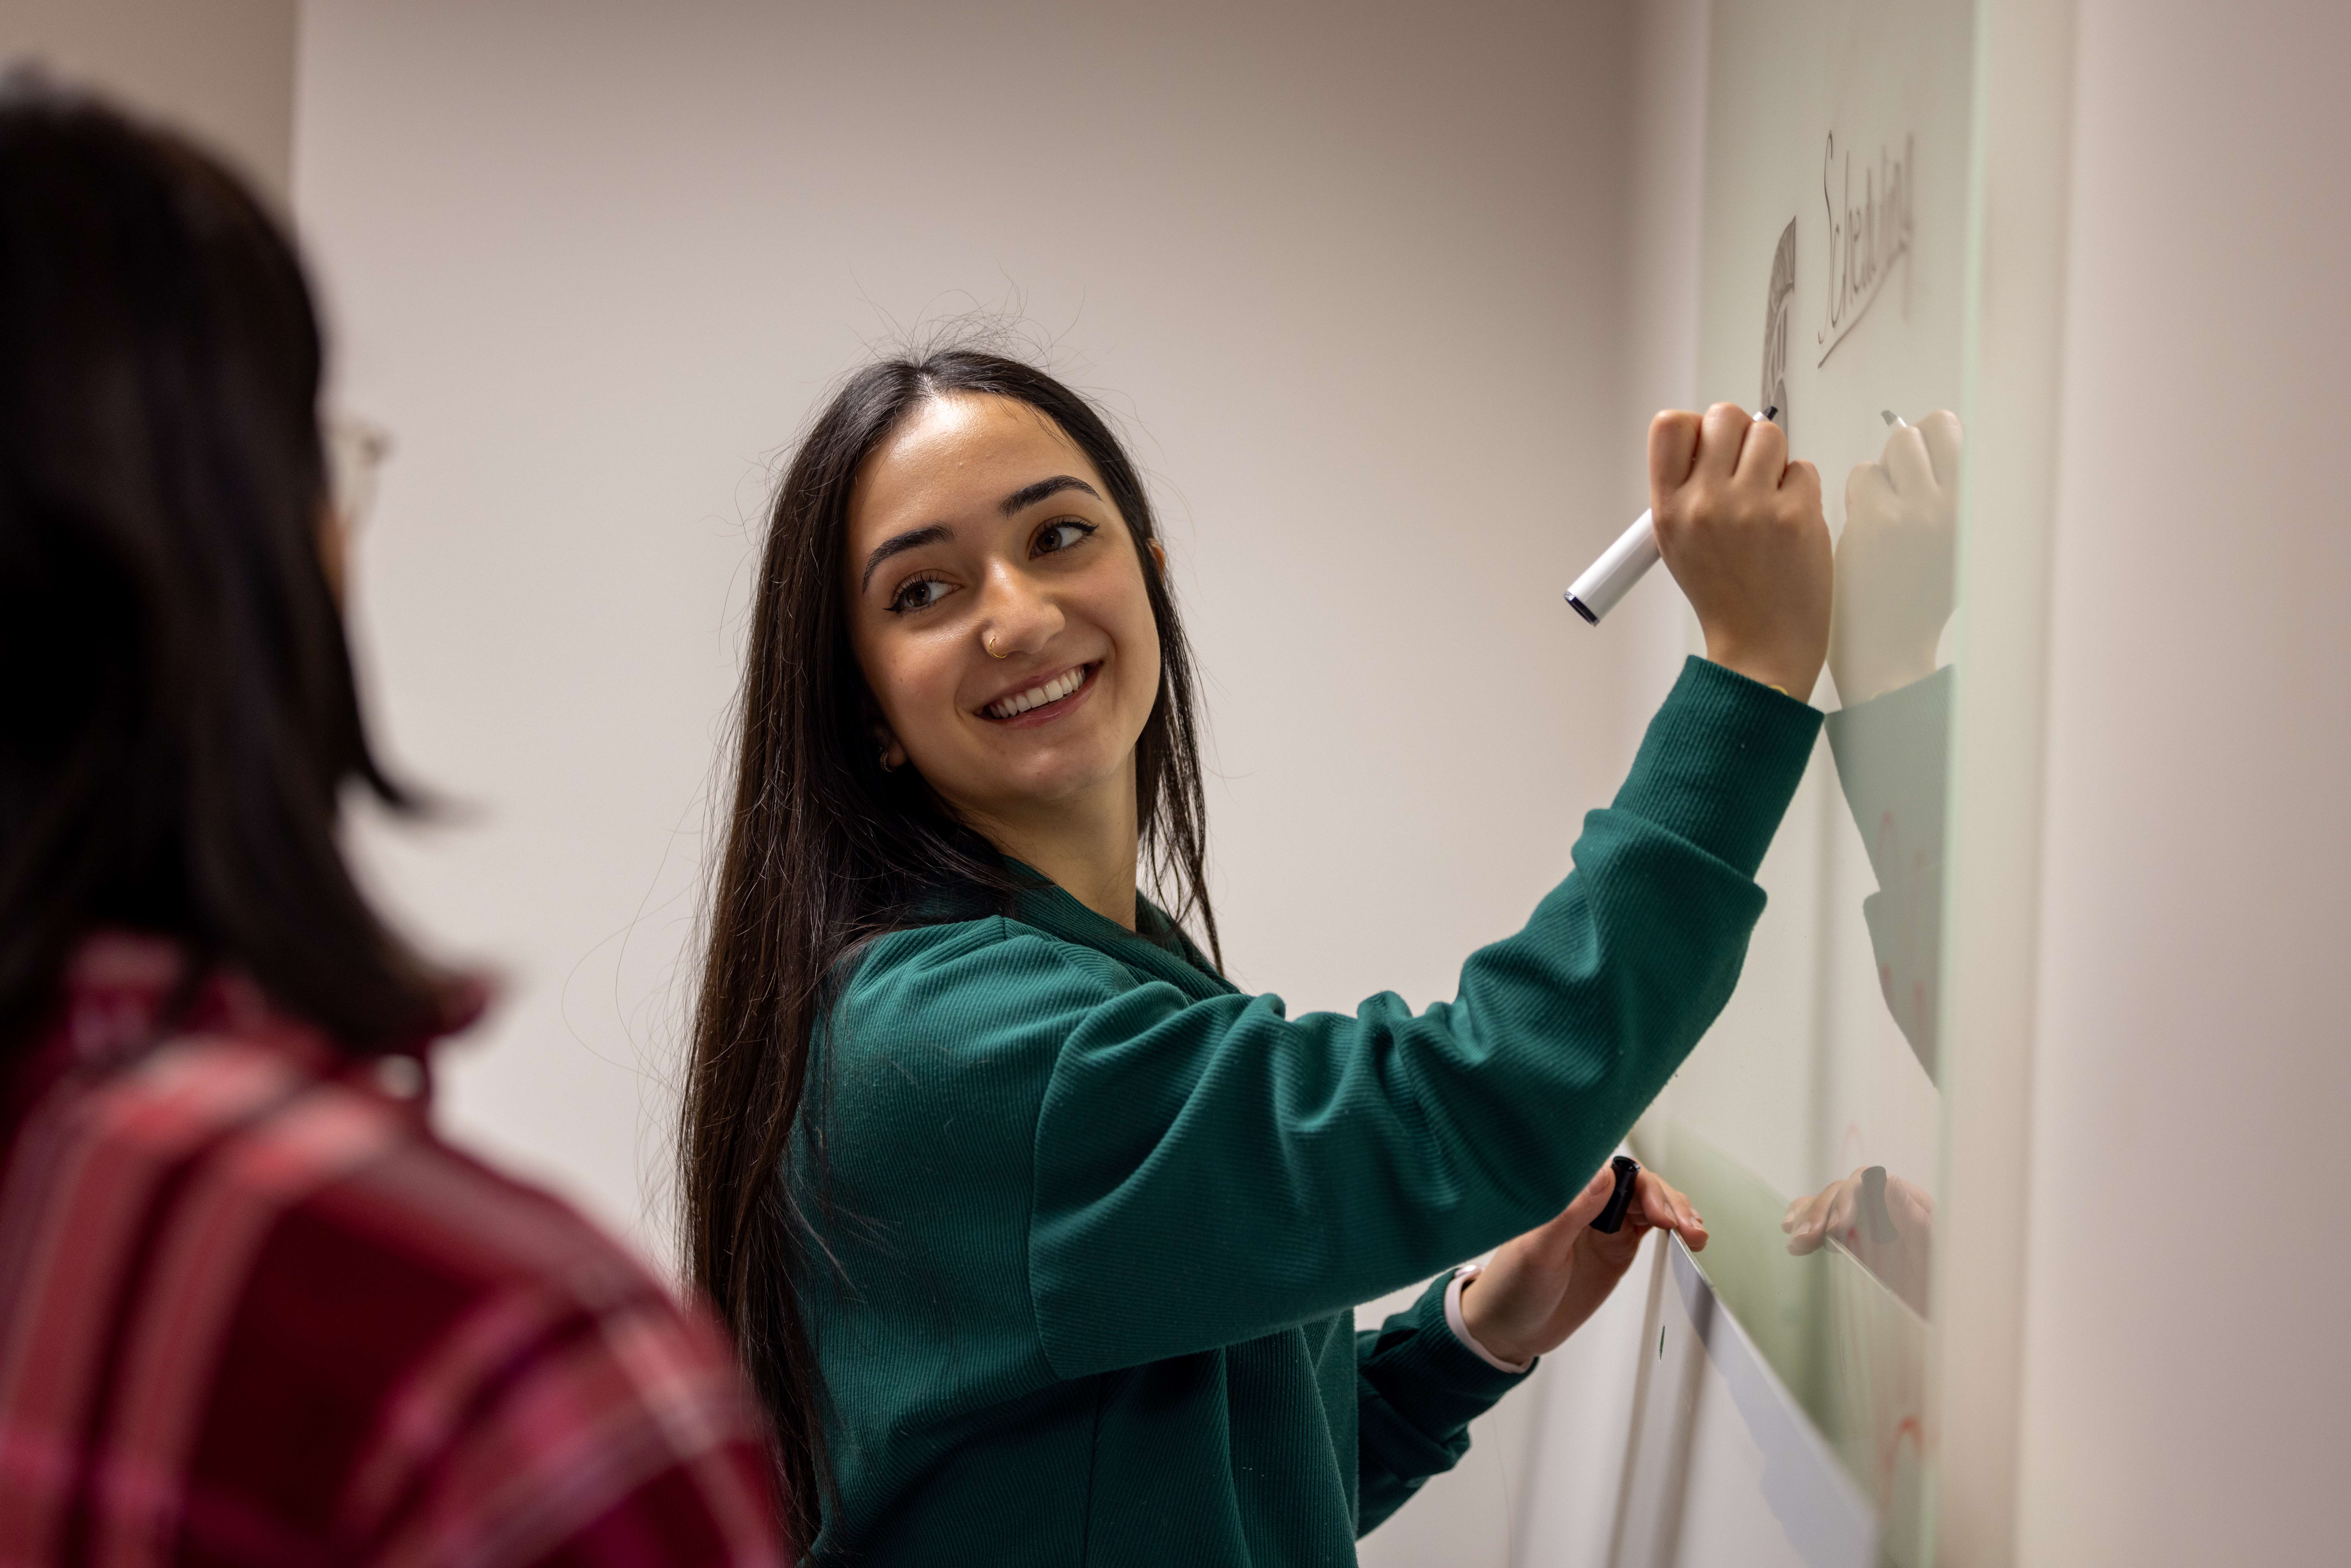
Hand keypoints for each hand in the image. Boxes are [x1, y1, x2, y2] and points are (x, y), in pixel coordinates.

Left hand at [1458, 1162, 1706, 1366]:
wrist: (1509, 1330)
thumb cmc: (1509, 1288)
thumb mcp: (1537, 1252)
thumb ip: (1568, 1213)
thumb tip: (1602, 1175)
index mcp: (1566, 1198)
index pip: (1614, 1173)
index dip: (1644, 1186)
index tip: (1660, 1211)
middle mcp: (1586, 1207)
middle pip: (1639, 1186)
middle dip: (1669, 1201)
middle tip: (1686, 1227)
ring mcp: (1603, 1227)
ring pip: (1650, 1204)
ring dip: (1677, 1212)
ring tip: (1695, 1233)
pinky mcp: (1615, 1249)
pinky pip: (1648, 1228)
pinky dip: (1671, 1228)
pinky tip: (1686, 1235)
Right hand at [1648, 403, 1831, 699]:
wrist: (1760, 647)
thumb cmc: (1724, 596)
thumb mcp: (1678, 542)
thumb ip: (1686, 489)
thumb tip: (1711, 438)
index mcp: (1669, 509)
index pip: (1671, 425)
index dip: (1696, 427)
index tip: (1711, 447)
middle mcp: (1704, 503)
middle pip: (1724, 416)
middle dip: (1741, 435)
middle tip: (1747, 470)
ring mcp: (1750, 507)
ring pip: (1769, 434)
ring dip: (1774, 460)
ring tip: (1769, 498)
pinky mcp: (1795, 515)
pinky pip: (1803, 468)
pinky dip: (1800, 489)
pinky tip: (1789, 521)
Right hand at [1782, 1165, 1935, 1317]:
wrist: (1939, 1319)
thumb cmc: (1941, 1289)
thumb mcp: (1933, 1256)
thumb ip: (1915, 1220)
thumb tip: (1890, 1182)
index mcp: (1909, 1203)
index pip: (1869, 1182)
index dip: (1847, 1199)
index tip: (1835, 1228)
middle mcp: (1884, 1206)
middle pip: (1842, 1191)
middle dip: (1821, 1211)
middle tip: (1807, 1240)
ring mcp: (1865, 1220)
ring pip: (1826, 1201)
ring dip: (1808, 1217)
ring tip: (1797, 1243)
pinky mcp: (1849, 1237)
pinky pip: (1820, 1216)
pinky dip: (1802, 1217)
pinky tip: (1790, 1229)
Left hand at [1829, 411, 1961, 703]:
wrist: (1891, 647)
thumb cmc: (1920, 597)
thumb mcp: (1963, 542)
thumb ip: (1955, 493)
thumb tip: (1935, 438)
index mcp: (1982, 508)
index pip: (1958, 433)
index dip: (1935, 441)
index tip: (1925, 465)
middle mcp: (1960, 504)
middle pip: (1927, 429)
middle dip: (1907, 451)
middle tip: (1901, 489)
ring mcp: (1920, 510)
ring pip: (1895, 446)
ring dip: (1884, 473)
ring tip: (1885, 513)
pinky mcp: (1879, 520)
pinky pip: (1862, 475)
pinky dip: (1859, 495)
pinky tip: (1866, 528)